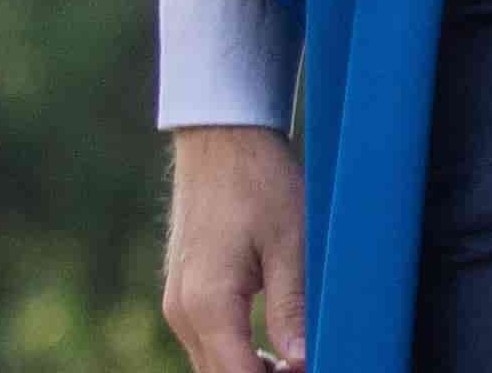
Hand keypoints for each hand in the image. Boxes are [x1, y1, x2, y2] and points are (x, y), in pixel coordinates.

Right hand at [161, 124, 304, 372]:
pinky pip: (207, 344)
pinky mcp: (182, 295)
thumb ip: (293, 308)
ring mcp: (177, 304)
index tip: (313, 367)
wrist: (221, 142)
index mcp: (209, 304)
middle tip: (311, 362)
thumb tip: (304, 360)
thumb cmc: (260, 183)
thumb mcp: (291, 244)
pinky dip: (235, 355)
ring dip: (249, 371)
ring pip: (210, 365)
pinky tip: (272, 348)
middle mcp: (183, 312)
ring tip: (297, 360)